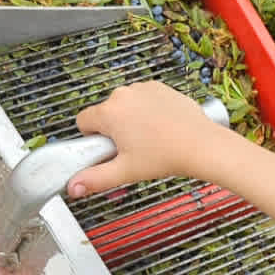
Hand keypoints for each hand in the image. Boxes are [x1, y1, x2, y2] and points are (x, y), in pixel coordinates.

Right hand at [69, 81, 221, 197]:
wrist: (201, 145)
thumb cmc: (167, 156)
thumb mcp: (126, 172)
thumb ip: (96, 179)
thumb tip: (73, 187)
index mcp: (109, 112)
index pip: (83, 120)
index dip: (93, 138)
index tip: (109, 149)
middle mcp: (123, 94)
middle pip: (106, 113)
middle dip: (114, 130)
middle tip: (134, 148)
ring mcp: (142, 89)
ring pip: (125, 106)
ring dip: (131, 119)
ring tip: (151, 139)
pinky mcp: (160, 87)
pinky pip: (145, 99)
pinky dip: (149, 110)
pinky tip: (162, 127)